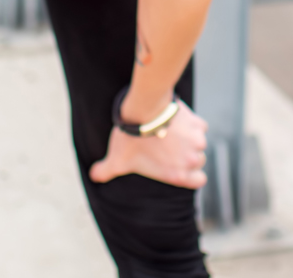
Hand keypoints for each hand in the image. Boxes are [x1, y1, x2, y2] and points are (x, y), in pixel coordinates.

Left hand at [87, 100, 207, 188]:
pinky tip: (176, 120)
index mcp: (178, 174)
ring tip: (171, 132)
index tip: (181, 166)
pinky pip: (199, 126)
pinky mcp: (197, 123)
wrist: (144, 111)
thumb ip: (106, 171)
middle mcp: (192, 160)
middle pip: (198, 160)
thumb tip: (94, 176)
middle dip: (187, 154)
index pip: (198, 181)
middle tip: (170, 146)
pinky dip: (190, 123)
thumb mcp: (117, 160)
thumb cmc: (132, 139)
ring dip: (189, 138)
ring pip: (199, 142)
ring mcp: (197, 141)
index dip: (191, 174)